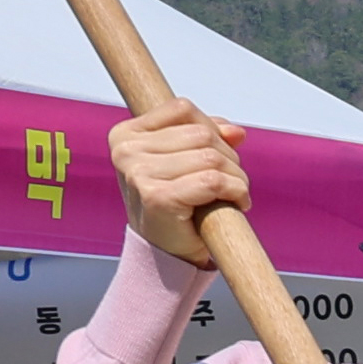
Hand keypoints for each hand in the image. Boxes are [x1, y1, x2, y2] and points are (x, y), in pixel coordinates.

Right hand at [112, 104, 247, 268]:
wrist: (166, 254)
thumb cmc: (175, 206)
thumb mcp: (186, 163)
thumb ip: (207, 138)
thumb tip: (236, 131)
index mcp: (125, 135)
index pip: (183, 109)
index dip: (211, 128)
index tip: (218, 154)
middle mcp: (126, 151)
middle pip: (201, 134)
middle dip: (229, 156)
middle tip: (232, 181)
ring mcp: (138, 174)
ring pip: (211, 157)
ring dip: (237, 177)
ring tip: (235, 193)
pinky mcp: (157, 197)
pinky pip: (213, 181)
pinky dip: (235, 191)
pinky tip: (236, 203)